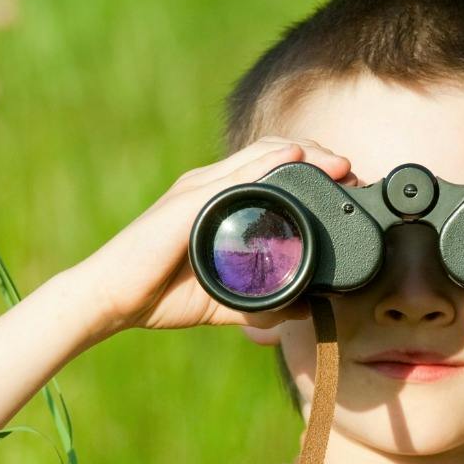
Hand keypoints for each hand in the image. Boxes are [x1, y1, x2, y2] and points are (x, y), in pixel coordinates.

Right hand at [71, 136, 352, 334]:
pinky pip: (236, 176)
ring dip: (305, 154)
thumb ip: (261, 302)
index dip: (312, 169)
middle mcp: (210, 186)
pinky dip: (268, 164)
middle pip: (274, 153)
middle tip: (351, 174)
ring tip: (338, 164)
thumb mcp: (225, 298)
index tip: (346, 184)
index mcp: (219, 202)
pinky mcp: (189, 202)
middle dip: (318, 157)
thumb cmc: (159, 294)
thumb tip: (302, 310)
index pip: (272, 170)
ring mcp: (199, 190)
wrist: (112, 299)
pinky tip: (296, 159)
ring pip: (261, 156)